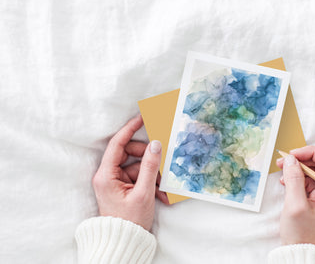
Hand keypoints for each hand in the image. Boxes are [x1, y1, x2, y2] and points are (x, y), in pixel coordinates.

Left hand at [92, 115, 168, 230]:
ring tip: (163, 187)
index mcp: (106, 175)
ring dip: (152, 174)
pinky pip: (139, 177)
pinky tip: (160, 195)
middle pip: (130, 154)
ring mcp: (116, 181)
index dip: (129, 129)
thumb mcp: (143, 192)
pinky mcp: (123, 187)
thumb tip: (156, 144)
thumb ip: (151, 167)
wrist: (124, 242)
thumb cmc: (129, 221)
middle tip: (161, 164)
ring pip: (137, 166)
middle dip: (148, 158)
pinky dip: (150, 183)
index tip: (141, 118)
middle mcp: (108, 175)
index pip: (117, 144)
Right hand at [276, 146, 314, 244]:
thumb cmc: (302, 233)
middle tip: (283, 160)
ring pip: (314, 169)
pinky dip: (296, 176)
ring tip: (282, 171)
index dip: (311, 153)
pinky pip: (308, 178)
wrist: (301, 250)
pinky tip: (286, 181)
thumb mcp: (295, 205)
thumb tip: (290, 159)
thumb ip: (294, 179)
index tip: (293, 154)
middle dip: (302, 159)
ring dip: (297, 167)